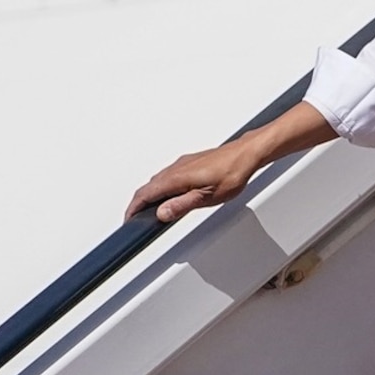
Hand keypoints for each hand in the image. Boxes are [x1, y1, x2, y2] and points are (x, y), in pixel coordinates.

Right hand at [126, 138, 266, 223]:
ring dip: (150, 194)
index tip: (128, 219)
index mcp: (176, 178)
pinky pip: (168, 175)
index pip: (145, 194)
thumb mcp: (207, 197)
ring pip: (158, 180)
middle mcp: (175, 168)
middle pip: (148, 187)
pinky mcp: (190, 163)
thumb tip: (161, 213)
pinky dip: (162, 187)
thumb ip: (181, 205)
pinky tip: (169, 193)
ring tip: (149, 209)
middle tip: (135, 217)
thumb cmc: (231, 173)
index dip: (133, 208)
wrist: (246, 154)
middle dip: (139, 203)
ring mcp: (182, 164)